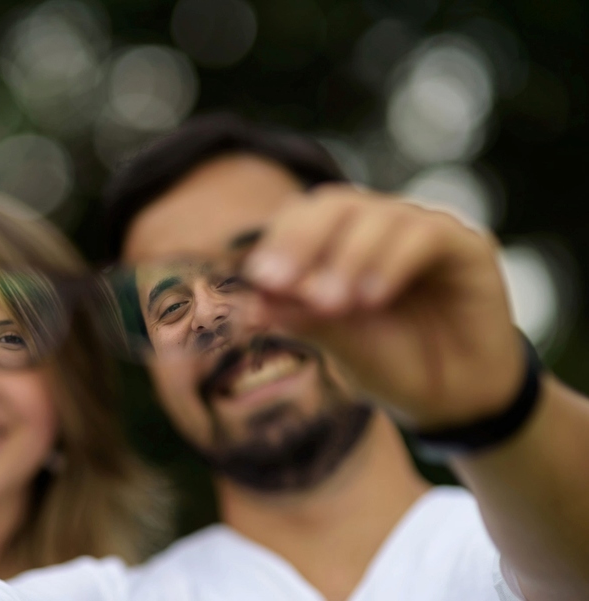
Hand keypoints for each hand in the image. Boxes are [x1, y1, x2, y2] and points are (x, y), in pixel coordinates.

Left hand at [243, 184, 522, 428]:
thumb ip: (302, 318)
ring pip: (378, 217)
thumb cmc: (391, 363)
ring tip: (329, 303)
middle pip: (334, 205)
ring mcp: (423, 229)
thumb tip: (249, 306)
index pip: (301, 216)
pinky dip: (391, 263)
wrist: (454, 399)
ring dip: (346, 258)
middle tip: (278, 282)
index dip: (279, 241)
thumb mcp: (340, 343)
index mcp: (341, 240)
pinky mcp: (466, 245)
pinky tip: (372, 298)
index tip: (260, 280)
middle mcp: (380, 225)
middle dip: (302, 241)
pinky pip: (425, 236)